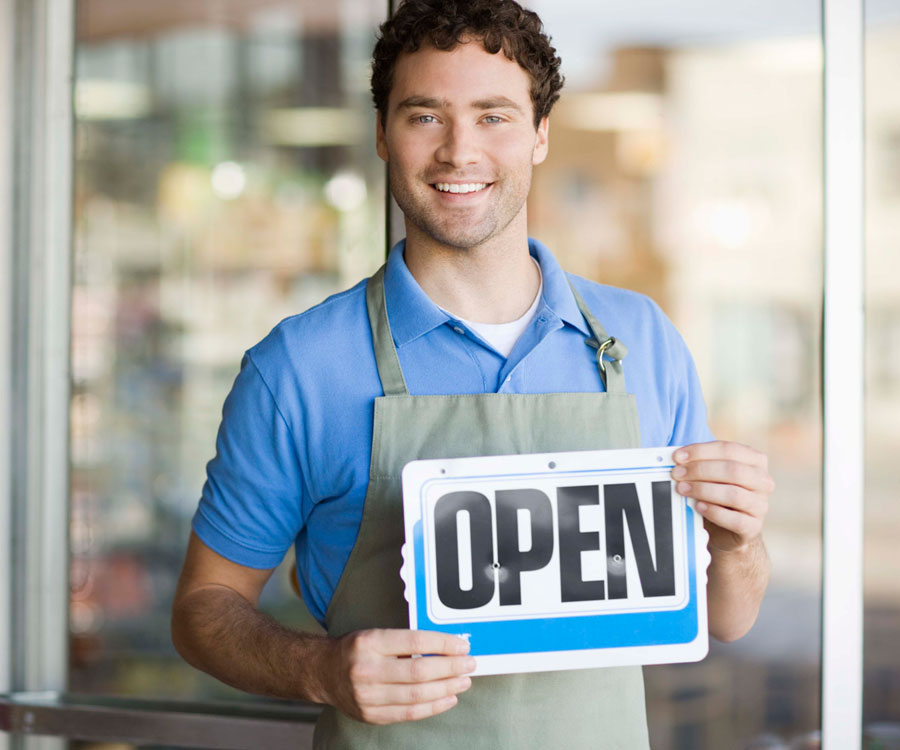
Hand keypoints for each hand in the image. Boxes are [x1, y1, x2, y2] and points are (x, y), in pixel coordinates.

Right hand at [321, 628, 474, 724]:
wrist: (323, 672)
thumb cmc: (357, 649)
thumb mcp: (376, 635)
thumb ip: (406, 641)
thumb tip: (447, 646)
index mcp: (369, 642)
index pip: (414, 641)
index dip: (442, 644)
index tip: (462, 645)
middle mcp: (366, 669)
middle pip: (419, 671)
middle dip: (450, 668)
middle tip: (470, 664)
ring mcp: (367, 696)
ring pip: (417, 695)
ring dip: (446, 688)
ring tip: (464, 681)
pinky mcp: (371, 715)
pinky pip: (408, 714)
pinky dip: (433, 707)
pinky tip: (448, 698)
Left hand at [672, 441, 773, 552]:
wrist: (726, 529)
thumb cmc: (716, 494)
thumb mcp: (711, 475)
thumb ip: (700, 464)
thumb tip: (677, 459)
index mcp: (755, 461)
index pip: (729, 449)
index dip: (701, 451)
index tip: (677, 457)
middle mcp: (763, 481)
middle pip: (733, 470)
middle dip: (701, 470)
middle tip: (677, 474)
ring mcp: (760, 505)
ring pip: (734, 494)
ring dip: (704, 490)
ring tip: (682, 489)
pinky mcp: (754, 526)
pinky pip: (735, 520)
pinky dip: (714, 512)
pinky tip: (698, 507)